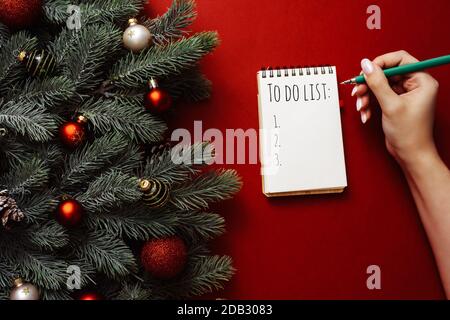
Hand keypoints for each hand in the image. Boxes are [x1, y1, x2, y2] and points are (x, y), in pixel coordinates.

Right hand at [352, 50, 438, 164]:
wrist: (410, 154)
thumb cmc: (410, 133)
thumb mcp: (391, 105)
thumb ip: (377, 83)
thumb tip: (366, 65)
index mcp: (422, 81)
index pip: (400, 59)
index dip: (381, 63)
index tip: (366, 70)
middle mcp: (415, 85)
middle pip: (387, 72)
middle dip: (370, 83)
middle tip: (358, 90)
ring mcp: (405, 94)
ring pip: (380, 84)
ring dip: (367, 95)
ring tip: (362, 106)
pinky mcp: (396, 102)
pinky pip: (379, 96)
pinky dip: (370, 103)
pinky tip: (366, 113)